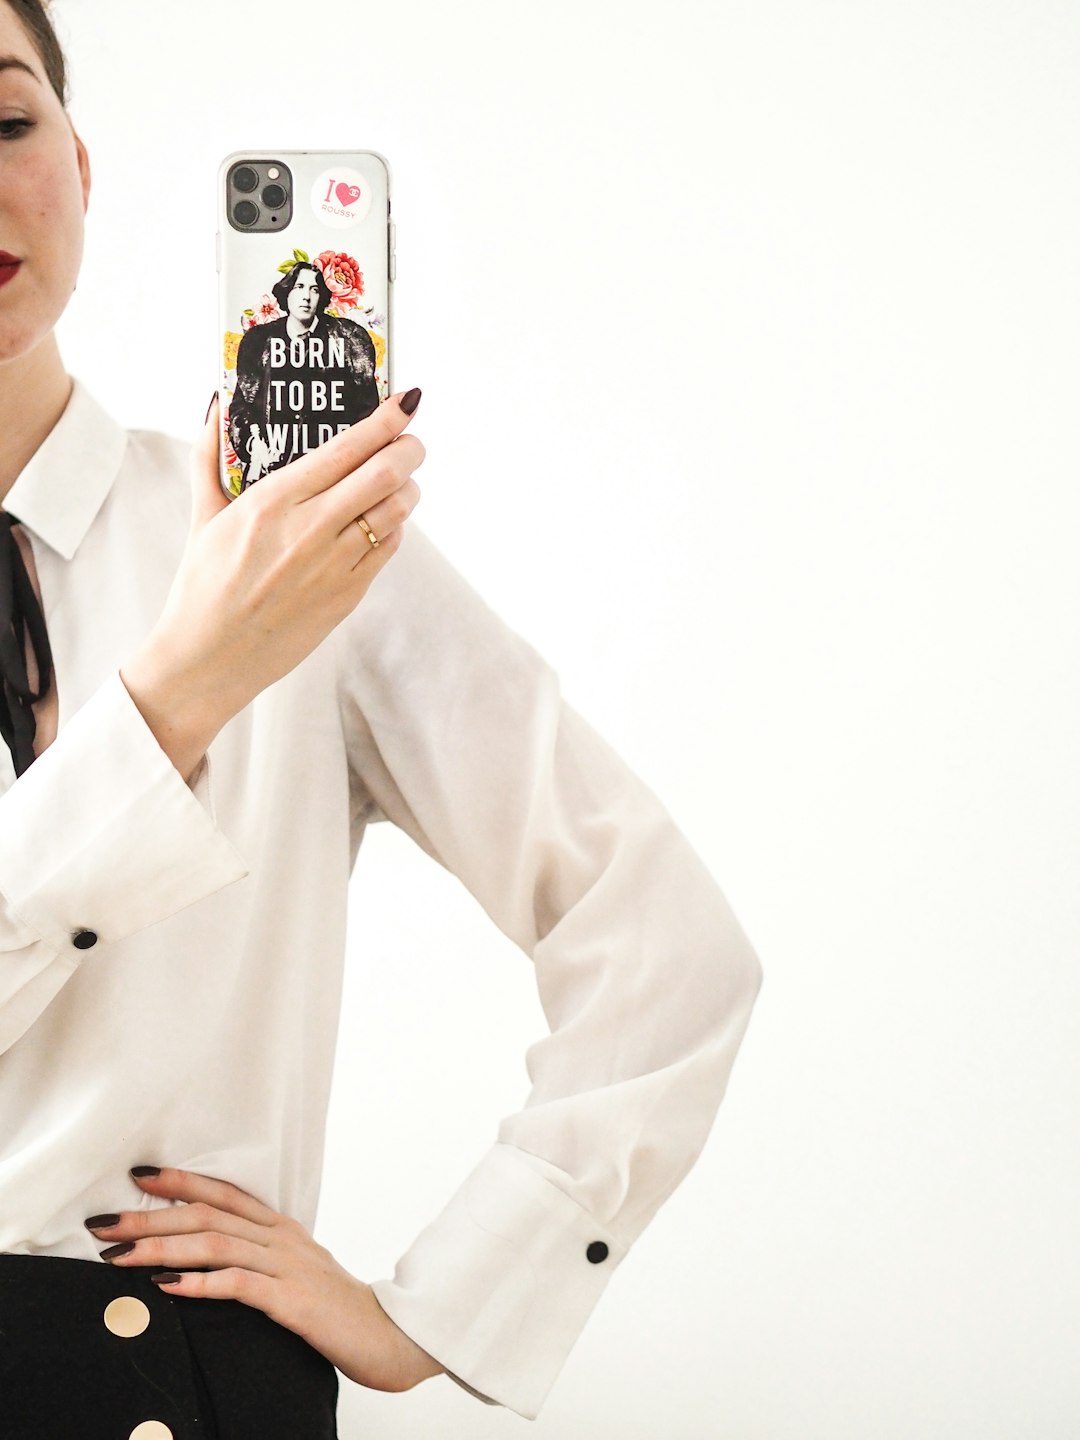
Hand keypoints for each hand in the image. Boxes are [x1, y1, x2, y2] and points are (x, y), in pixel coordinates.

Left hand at [85, 1164, 445, 1393]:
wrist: (388, 1335)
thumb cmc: (336, 1310)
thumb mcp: (295, 1275)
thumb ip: (257, 1262)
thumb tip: (203, 1264)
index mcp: (282, 1228)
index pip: (224, 1193)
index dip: (181, 1182)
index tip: (139, 1176)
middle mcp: (282, 1238)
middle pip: (208, 1214)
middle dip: (151, 1216)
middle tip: (104, 1222)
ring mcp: (288, 1266)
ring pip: (215, 1244)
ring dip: (161, 1246)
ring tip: (119, 1254)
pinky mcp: (292, 1300)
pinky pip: (238, 1285)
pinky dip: (199, 1282)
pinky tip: (167, 1284)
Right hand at [122, 388, 424, 739]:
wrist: (208, 659)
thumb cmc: (202, 587)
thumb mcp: (203, 516)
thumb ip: (210, 456)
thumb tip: (216, 404)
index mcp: (271, 502)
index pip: (345, 448)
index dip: (385, 421)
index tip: (405, 402)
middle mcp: (308, 530)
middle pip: (384, 474)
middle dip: (409, 448)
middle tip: (412, 438)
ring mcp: (333, 566)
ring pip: (395, 511)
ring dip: (408, 488)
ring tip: (402, 479)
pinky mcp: (347, 597)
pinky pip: (388, 549)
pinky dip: (394, 528)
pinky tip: (384, 521)